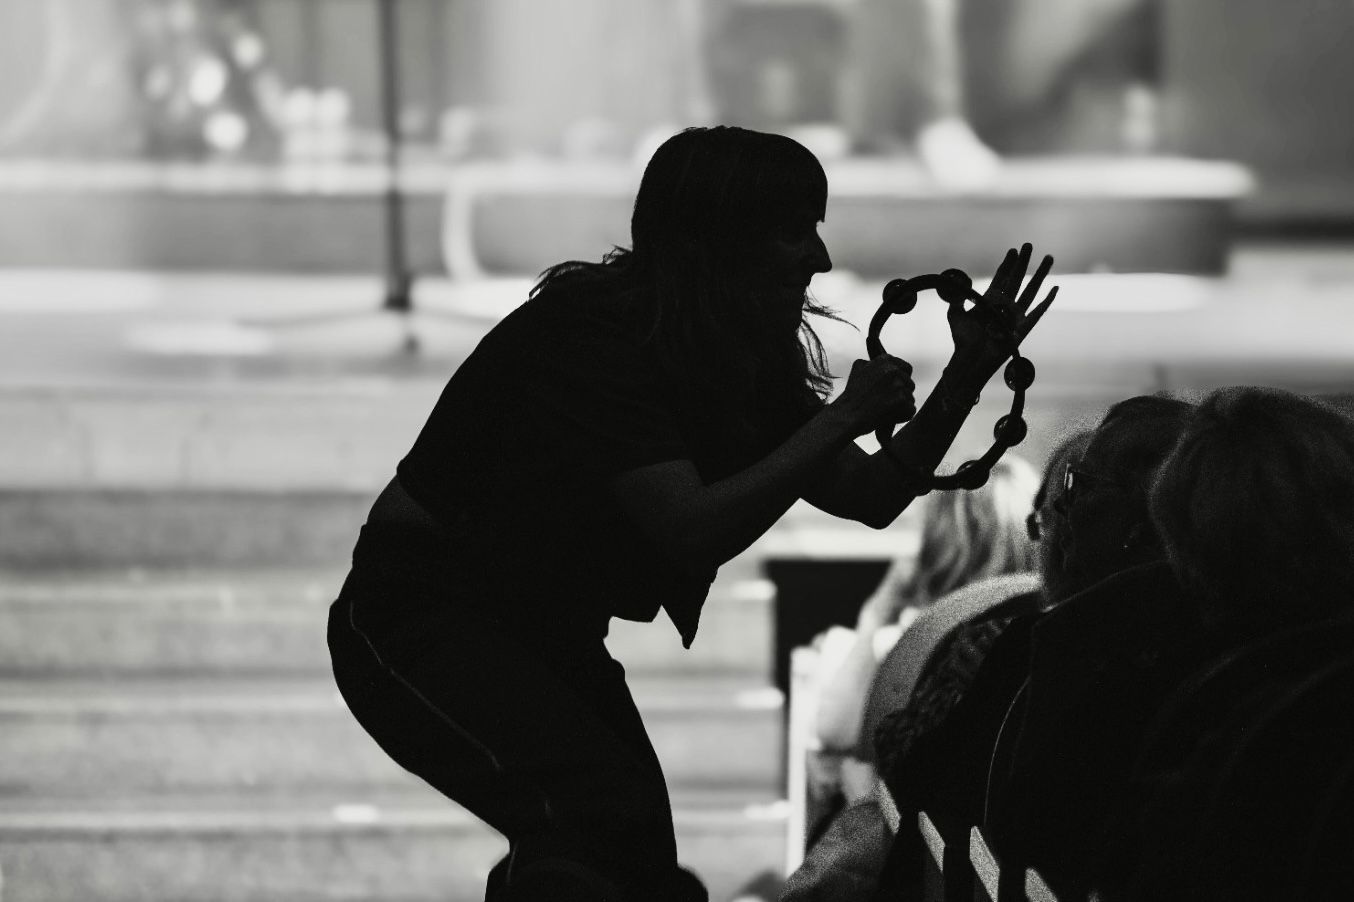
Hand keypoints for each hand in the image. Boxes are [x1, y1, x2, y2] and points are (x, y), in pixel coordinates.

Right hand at [835, 355, 916, 435]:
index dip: (901, 380)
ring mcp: (898, 384)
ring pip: (910, 398)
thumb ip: (872, 363)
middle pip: (909, 383)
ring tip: (884, 411)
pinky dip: (902, 417)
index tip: (893, 389)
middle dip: (902, 394)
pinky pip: (910, 410)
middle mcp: (893, 369)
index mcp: (884, 360)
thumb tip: (879, 360)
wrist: (846, 416)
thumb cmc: (851, 397)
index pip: (906, 368)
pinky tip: (888, 418)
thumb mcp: (857, 370)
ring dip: (901, 406)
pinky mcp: (901, 400)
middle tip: (887, 402)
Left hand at [948, 242, 1056, 372]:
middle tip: (1029, 244)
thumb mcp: (955, 316)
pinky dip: (1047, 301)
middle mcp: (1005, 306)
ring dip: (1040, 274)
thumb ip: (956, 300)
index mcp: (990, 301)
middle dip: (1023, 262)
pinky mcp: (1022, 329)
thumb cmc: (962, 341)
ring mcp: (1015, 316)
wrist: (970, 360)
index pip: (1002, 278)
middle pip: (1017, 279)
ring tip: (1049, 258)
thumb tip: (954, 286)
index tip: (1013, 250)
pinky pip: (1037, 313)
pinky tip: (1055, 288)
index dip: (1007, 264)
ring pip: (1030, 290)